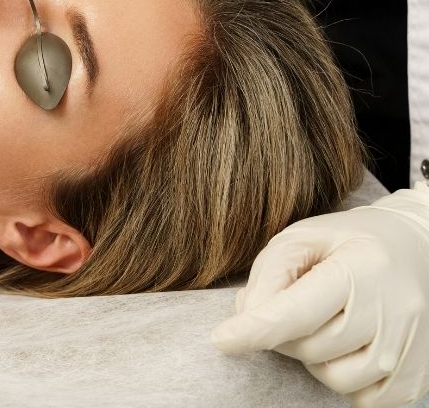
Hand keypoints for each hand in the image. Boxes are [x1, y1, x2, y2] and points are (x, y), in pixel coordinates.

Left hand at [212, 184, 428, 406]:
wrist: (420, 252)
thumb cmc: (349, 243)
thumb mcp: (302, 238)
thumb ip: (270, 275)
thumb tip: (247, 318)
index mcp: (361, 270)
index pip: (295, 313)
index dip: (253, 331)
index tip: (221, 340)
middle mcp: (393, 313)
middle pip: (306, 348)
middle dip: (285, 332)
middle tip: (299, 303)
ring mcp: (409, 350)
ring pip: (331, 378)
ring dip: (315, 357)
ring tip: (330, 321)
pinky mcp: (417, 378)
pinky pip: (360, 398)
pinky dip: (344, 377)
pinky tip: (350, 345)